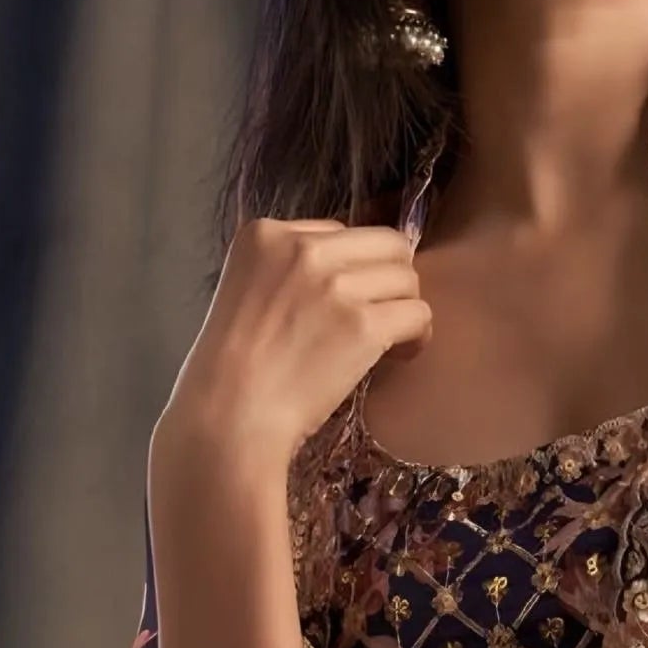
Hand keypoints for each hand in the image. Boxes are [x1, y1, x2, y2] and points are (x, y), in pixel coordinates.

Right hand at [157, 210, 432, 473]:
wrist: (230, 415)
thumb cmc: (229, 370)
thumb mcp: (245, 291)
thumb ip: (288, 271)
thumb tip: (351, 272)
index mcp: (264, 234)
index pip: (338, 231)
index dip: (350, 267)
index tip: (344, 301)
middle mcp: (302, 249)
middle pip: (384, 244)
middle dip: (389, 279)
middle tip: (380, 315)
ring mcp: (335, 285)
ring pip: (407, 279)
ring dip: (404, 308)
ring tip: (388, 340)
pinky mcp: (363, 325)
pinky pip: (418, 314)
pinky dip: (417, 336)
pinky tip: (400, 354)